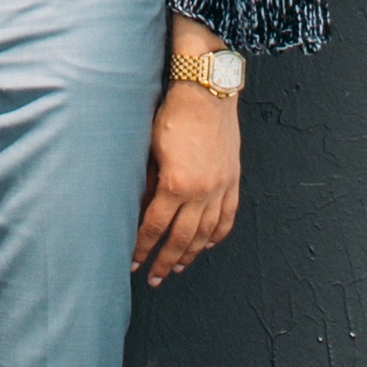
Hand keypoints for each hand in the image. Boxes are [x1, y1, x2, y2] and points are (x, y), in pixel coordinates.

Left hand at [134, 83, 241, 284]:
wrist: (207, 90)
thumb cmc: (173, 113)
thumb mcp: (150, 149)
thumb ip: (147, 183)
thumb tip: (138, 210)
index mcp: (176, 184)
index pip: (155, 227)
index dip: (143, 247)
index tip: (133, 260)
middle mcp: (201, 192)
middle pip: (181, 238)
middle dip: (165, 261)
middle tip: (154, 277)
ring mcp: (221, 187)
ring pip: (206, 233)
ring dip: (190, 254)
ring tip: (178, 267)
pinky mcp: (233, 180)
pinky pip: (227, 216)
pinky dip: (217, 235)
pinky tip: (207, 245)